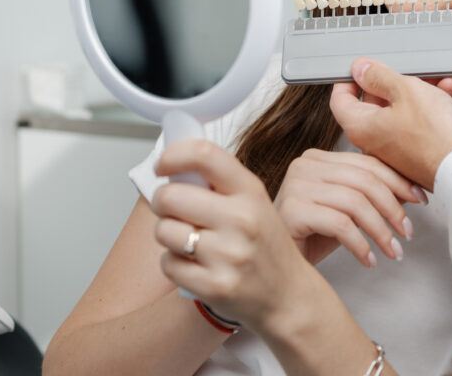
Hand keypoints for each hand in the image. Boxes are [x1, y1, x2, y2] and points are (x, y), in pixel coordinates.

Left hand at [151, 139, 323, 332]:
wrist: (289, 296)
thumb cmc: (265, 246)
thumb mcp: (254, 202)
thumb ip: (219, 184)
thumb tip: (172, 168)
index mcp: (250, 191)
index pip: (203, 155)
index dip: (172, 155)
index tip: (162, 165)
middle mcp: (242, 219)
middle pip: (170, 196)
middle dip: (162, 203)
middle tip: (174, 211)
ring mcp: (229, 254)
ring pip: (164, 230)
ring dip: (167, 235)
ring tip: (189, 241)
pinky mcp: (215, 286)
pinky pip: (168, 264)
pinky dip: (173, 264)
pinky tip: (194, 265)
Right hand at [274, 148, 427, 266]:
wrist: (276, 265)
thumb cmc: (311, 236)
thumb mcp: (345, 210)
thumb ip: (369, 194)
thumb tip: (410, 191)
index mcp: (318, 158)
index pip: (366, 162)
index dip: (398, 180)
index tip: (420, 199)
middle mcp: (304, 165)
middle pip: (363, 180)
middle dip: (393, 207)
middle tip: (407, 232)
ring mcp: (295, 186)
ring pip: (355, 202)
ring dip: (381, 230)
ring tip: (393, 251)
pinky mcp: (291, 211)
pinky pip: (340, 224)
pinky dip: (361, 244)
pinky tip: (369, 260)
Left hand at [329, 59, 451, 189]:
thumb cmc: (435, 136)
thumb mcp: (405, 91)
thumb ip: (379, 76)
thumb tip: (361, 69)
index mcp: (361, 127)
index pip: (339, 99)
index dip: (348, 79)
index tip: (361, 68)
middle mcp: (374, 141)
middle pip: (372, 103)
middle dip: (391, 81)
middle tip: (405, 69)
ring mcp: (395, 149)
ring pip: (398, 110)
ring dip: (416, 91)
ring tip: (433, 79)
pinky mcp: (415, 153)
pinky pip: (415, 123)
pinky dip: (428, 106)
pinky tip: (445, 93)